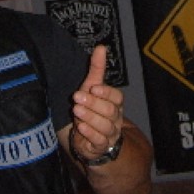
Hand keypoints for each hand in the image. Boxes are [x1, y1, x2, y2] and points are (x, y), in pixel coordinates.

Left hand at [71, 45, 123, 161]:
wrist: (86, 135)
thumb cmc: (91, 107)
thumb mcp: (91, 87)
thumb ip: (97, 68)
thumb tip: (100, 47)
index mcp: (115, 103)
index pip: (117, 97)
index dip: (106, 93)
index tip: (93, 88)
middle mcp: (115, 118)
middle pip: (110, 111)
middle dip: (93, 103)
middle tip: (77, 98)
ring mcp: (109, 133)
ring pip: (105, 126)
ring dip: (90, 117)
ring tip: (77, 111)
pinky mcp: (101, 146)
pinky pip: (99, 141)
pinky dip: (90, 133)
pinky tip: (80, 127)